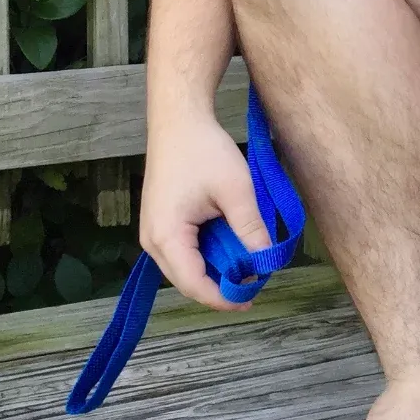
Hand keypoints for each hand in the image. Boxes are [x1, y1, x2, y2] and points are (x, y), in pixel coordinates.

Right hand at [139, 106, 273, 309]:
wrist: (178, 121)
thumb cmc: (204, 150)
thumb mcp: (236, 189)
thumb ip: (250, 228)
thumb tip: (266, 261)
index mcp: (166, 237)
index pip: (194, 285)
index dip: (223, 298)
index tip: (253, 298)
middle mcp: (152, 241)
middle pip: (187, 281)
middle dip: (220, 285)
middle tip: (254, 281)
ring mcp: (153, 233)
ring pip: (185, 268)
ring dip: (214, 269)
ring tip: (246, 264)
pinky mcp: (160, 224)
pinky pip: (183, 252)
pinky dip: (207, 254)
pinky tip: (230, 246)